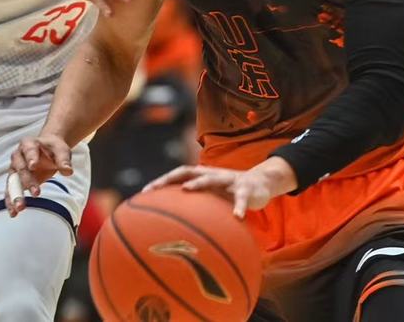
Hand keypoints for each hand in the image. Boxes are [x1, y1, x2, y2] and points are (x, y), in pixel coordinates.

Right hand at [5, 133, 73, 217]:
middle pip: (20, 168)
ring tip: (19, 208)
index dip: (31, 157)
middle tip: (36, 193)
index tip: (33, 166)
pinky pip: (10, 191)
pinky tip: (13, 213)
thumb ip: (64, 160)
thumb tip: (68, 171)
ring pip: (12, 181)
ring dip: (15, 195)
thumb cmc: (53, 149)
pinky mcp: (14, 180)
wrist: (46, 150)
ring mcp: (14, 168)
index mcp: (29, 143)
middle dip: (27, 181)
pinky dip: (11, 202)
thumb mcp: (61, 150)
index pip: (29, 149)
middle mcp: (18, 155)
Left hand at [144, 159, 296, 218]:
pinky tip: (237, 217)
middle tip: (154, 189)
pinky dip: (239, 207)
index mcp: (203, 176)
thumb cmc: (230, 194)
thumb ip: (197, 209)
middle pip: (187, 172)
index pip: (177, 175)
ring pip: (211, 179)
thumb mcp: (213, 198)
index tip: (143, 193)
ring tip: (186, 190)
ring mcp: (228, 180)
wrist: (261, 183)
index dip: (161, 181)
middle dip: (169, 179)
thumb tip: (175, 231)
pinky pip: (242, 199)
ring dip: (198, 183)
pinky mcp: (245, 189)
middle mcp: (212, 175)